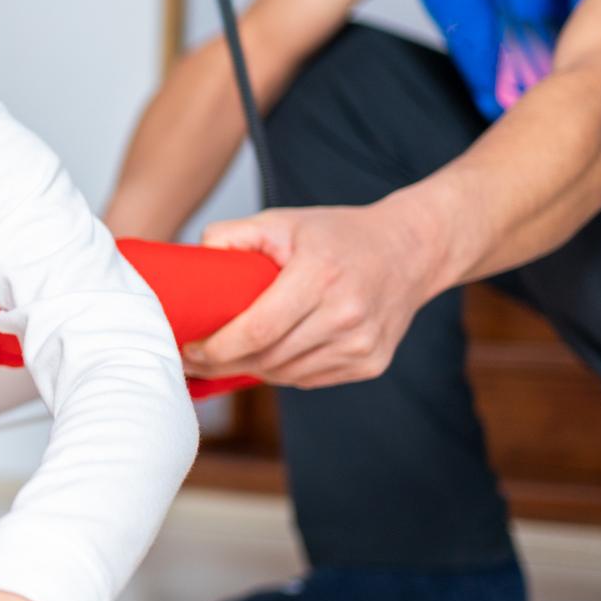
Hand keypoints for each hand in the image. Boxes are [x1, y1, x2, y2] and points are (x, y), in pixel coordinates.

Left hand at [182, 201, 441, 388]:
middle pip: (268, 358)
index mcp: (320, 276)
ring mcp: (363, 345)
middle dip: (223, 365)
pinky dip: (282, 372)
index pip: (257, 330)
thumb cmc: (338, 235)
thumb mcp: (284, 221)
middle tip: (193, 360)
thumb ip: (234, 234)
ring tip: (225, 358)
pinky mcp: (371, 364)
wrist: (410, 250)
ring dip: (251, 370)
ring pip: (286, 375)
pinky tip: (267, 357)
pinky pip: (309, 379)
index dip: (217, 349)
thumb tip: (195, 257)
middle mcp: (346, 315)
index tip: (189, 350)